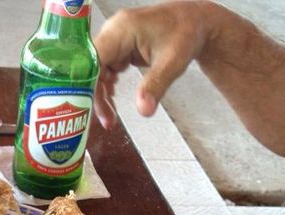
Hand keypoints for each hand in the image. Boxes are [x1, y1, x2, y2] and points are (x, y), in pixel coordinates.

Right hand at [93, 1, 284, 158]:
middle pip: (91, 66)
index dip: (88, 86)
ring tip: (110, 119)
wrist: (196, 22)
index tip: (93, 110)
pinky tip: (112, 104)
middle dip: (94, 95)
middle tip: (106, 122)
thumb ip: (155, 86)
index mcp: (121, 30)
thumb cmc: (186, 36)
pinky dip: (107, 87)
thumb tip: (143, 112)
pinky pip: (104, 69)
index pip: (93, 60)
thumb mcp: (172, 63)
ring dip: (100, 95)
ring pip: (96, 70)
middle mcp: (113, 32)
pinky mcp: (119, 47)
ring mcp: (115, 39)